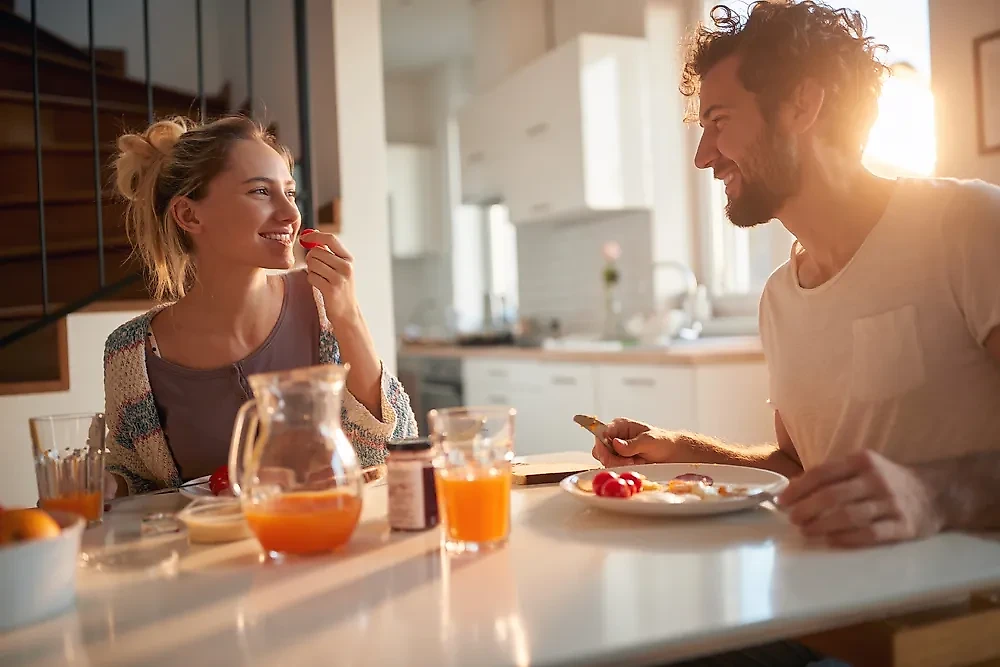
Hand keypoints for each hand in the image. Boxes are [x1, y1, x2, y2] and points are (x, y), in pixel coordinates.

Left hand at [302, 231, 359, 326]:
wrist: (347, 312)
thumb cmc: (340, 287)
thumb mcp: (340, 268)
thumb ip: (329, 252)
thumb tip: (312, 234)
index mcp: (348, 258)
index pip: (330, 239)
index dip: (315, 235)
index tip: (304, 237)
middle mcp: (346, 267)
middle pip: (317, 251)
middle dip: (310, 258)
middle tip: (315, 266)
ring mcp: (339, 278)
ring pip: (312, 264)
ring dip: (311, 270)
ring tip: (320, 277)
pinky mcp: (331, 289)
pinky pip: (311, 276)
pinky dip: (312, 279)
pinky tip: (319, 285)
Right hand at [591, 418, 689, 466]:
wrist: (673, 454)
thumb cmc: (663, 442)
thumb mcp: (649, 441)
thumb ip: (632, 444)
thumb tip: (615, 443)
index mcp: (620, 425)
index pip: (601, 433)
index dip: (601, 445)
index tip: (609, 456)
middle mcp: (615, 437)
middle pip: (600, 449)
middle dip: (611, 458)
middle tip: (628, 462)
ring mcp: (617, 450)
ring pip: (606, 460)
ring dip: (618, 464)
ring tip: (635, 462)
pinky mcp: (621, 461)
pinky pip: (613, 467)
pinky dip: (622, 469)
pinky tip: (635, 466)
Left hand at [778, 450, 943, 547]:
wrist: (936, 494)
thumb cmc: (888, 481)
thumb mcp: (863, 467)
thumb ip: (834, 475)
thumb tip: (794, 490)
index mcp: (862, 461)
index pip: (822, 473)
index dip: (798, 488)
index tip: (781, 501)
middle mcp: (876, 480)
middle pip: (832, 496)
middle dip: (806, 509)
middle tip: (792, 519)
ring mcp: (891, 504)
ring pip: (848, 516)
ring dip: (822, 526)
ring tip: (807, 531)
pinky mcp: (903, 526)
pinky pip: (870, 534)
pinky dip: (847, 539)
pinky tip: (831, 541)